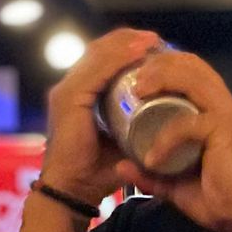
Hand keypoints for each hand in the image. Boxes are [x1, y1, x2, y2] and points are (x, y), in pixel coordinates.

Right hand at [41, 27, 161, 206]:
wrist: (73, 191)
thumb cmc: (97, 172)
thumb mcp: (122, 143)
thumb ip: (135, 128)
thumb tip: (166, 119)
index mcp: (78, 95)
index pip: (101, 60)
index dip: (127, 48)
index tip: (155, 47)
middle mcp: (68, 88)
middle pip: (100, 50)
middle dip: (129, 41)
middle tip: (157, 40)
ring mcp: (66, 92)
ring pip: (99, 55)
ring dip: (127, 44)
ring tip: (153, 41)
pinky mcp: (69, 100)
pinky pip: (96, 71)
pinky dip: (119, 59)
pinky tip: (139, 52)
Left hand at [126, 48, 231, 231]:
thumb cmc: (220, 204)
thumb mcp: (176, 187)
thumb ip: (151, 176)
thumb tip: (121, 167)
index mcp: (217, 113)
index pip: (193, 72)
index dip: (165, 66)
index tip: (136, 77)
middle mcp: (226, 107)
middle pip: (193, 65)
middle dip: (159, 63)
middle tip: (132, 79)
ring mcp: (228, 116)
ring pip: (193, 79)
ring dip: (161, 79)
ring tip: (137, 92)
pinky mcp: (227, 131)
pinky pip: (189, 123)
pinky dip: (166, 137)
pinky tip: (151, 157)